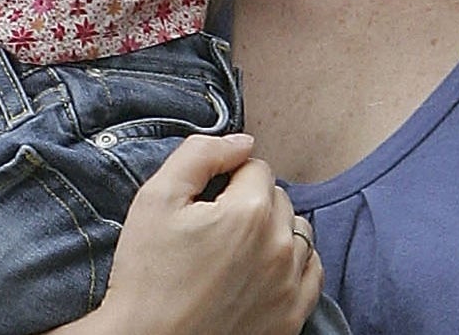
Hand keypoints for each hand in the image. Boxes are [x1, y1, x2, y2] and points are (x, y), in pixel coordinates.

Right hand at [90, 134, 321, 334]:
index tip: (205, 202)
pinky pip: (312, 272)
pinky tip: (264, 269)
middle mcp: (279, 247)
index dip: (227, 178)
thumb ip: (200, 153)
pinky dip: (293, 263)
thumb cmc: (147, 275)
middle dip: (251, 201)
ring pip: (298, 231)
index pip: (255, 167)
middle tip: (215, 227)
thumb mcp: (157, 198)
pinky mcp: (292, 317)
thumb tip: (243, 142)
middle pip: (278, 197)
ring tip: (238, 248)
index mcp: (250, 212)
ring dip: (275, 230)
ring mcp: (290, 286)